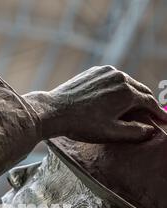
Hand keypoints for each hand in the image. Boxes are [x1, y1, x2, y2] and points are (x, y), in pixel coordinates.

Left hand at [25, 65, 166, 142]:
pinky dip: (118, 88)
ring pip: (127, 83)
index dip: (159, 113)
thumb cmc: (82, 125)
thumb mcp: (111, 133)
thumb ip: (135, 132)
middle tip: (152, 115)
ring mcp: (106, 71)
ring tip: (134, 108)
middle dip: (148, 103)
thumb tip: (150, 130)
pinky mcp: (95, 71)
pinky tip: (114, 98)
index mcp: (127, 92)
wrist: (54, 111)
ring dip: (133, 94)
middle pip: (140, 90)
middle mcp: (120, 77)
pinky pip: (113, 79)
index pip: (150, 103)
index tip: (164, 121)